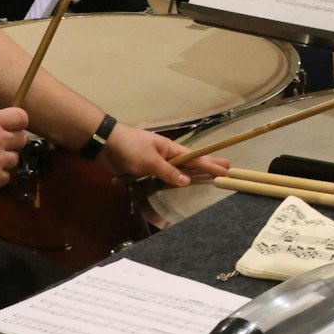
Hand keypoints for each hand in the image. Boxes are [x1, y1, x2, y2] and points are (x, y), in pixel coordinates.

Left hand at [98, 124, 226, 187]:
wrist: (105, 144)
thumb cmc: (130, 148)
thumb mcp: (150, 161)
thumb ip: (168, 172)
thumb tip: (187, 181)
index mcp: (171, 149)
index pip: (196, 158)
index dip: (211, 165)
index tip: (227, 170)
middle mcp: (167, 156)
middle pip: (191, 163)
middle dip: (208, 166)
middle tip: (226, 170)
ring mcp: (157, 163)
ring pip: (178, 172)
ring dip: (192, 176)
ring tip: (207, 180)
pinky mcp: (146, 171)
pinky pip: (163, 179)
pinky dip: (173, 184)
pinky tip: (178, 189)